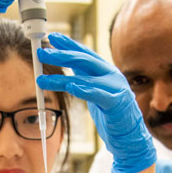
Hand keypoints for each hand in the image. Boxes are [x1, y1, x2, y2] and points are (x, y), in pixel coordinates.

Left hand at [36, 33, 156, 172]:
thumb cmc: (110, 113)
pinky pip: (98, 95)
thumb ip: (83, 77)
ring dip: (61, 78)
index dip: (67, 43)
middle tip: (42, 53)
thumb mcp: (94, 90)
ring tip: (42, 79)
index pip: (84, 52)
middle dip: (61, 55)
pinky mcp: (118, 103)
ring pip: (85, 78)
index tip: (51, 36)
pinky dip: (84, 90)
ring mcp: (116, 87)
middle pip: (84, 60)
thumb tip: (65, 63)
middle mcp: (111, 74)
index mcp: (105, 70)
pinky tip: (71, 86)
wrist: (129, 136)